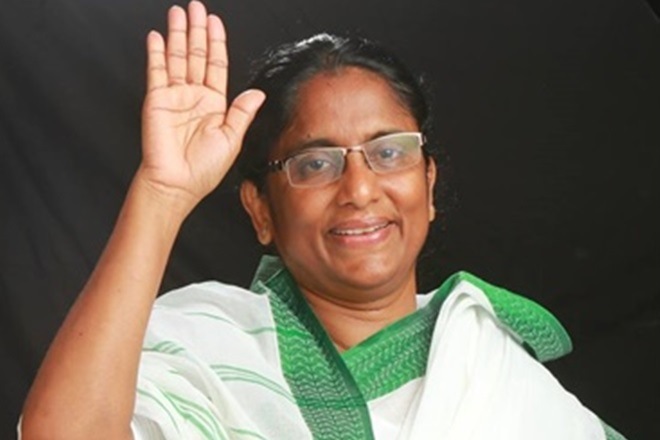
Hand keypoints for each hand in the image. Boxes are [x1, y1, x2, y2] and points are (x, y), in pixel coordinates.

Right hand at [139, 1, 264, 209]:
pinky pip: (157, 71)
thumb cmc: (204, 169)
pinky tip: (157, 37)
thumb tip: (257, 92)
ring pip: (177, 57)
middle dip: (197, 30)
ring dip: (178, 34)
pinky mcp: (157, 100)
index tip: (215, 22)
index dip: (216, 43)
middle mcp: (194, 96)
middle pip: (196, 55)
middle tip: (196, 7)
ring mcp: (175, 96)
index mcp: (214, 104)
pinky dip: (156, 53)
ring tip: (178, 12)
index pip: (216, 65)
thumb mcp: (232, 139)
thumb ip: (242, 112)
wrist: (178, 183)